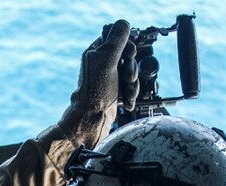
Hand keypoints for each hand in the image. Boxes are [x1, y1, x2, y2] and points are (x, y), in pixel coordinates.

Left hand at [60, 19, 139, 146]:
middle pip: (128, 56)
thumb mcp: (107, 60)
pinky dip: (132, 93)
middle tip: (126, 76)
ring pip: (132, 72)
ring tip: (126, 91)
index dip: (127, 46)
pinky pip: (131, 86)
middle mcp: (103, 63)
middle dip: (131, 68)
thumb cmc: (95, 92)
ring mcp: (110, 78)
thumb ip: (116, 41)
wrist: (93, 120)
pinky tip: (127, 100)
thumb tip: (124, 25)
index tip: (128, 54)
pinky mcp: (117, 91)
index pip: (117, 39)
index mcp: (97, 52)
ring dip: (132, 83)